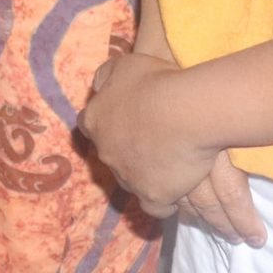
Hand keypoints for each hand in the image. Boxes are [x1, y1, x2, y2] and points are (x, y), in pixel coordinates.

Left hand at [80, 52, 264, 242]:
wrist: (184, 111)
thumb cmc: (154, 82)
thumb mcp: (123, 66)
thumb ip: (107, 76)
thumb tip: (98, 86)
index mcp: (95, 120)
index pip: (89, 125)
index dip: (105, 124)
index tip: (121, 123)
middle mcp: (105, 152)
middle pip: (110, 155)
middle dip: (125, 152)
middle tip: (148, 146)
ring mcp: (127, 177)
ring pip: (130, 182)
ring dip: (143, 177)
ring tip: (163, 172)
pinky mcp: (152, 195)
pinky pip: (154, 207)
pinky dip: (162, 202)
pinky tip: (173, 195)